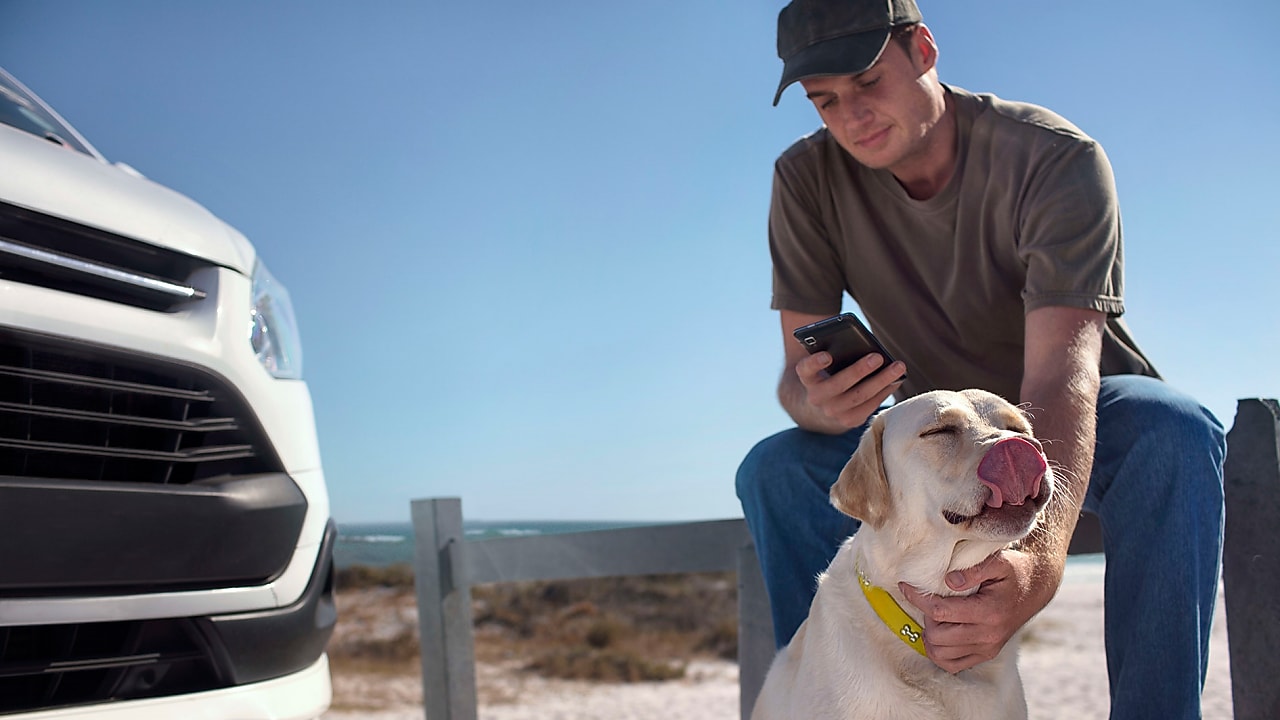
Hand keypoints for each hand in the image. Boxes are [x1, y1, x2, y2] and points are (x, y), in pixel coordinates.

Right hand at [794, 352, 904, 428]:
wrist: (820, 407)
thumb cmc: (828, 374)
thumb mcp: (824, 363)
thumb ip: (831, 349)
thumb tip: (858, 340)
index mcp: (808, 378)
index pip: (805, 369)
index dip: (815, 363)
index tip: (827, 356)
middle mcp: (816, 398)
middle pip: (839, 384)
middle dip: (859, 370)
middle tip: (878, 357)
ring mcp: (832, 412)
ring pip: (859, 396)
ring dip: (881, 381)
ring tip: (898, 367)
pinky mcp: (849, 421)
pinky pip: (870, 406)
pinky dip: (884, 392)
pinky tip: (896, 380)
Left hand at [897, 549, 1059, 673]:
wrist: (1034, 589)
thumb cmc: (1013, 572)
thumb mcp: (998, 561)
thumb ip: (973, 569)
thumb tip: (949, 581)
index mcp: (989, 612)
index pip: (940, 611)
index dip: (918, 598)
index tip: (906, 586)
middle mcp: (988, 635)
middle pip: (936, 636)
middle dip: (925, 616)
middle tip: (930, 600)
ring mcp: (987, 648)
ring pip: (940, 654)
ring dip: (930, 634)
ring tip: (935, 616)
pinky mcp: (985, 655)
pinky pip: (951, 665)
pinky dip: (938, 651)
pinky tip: (939, 632)